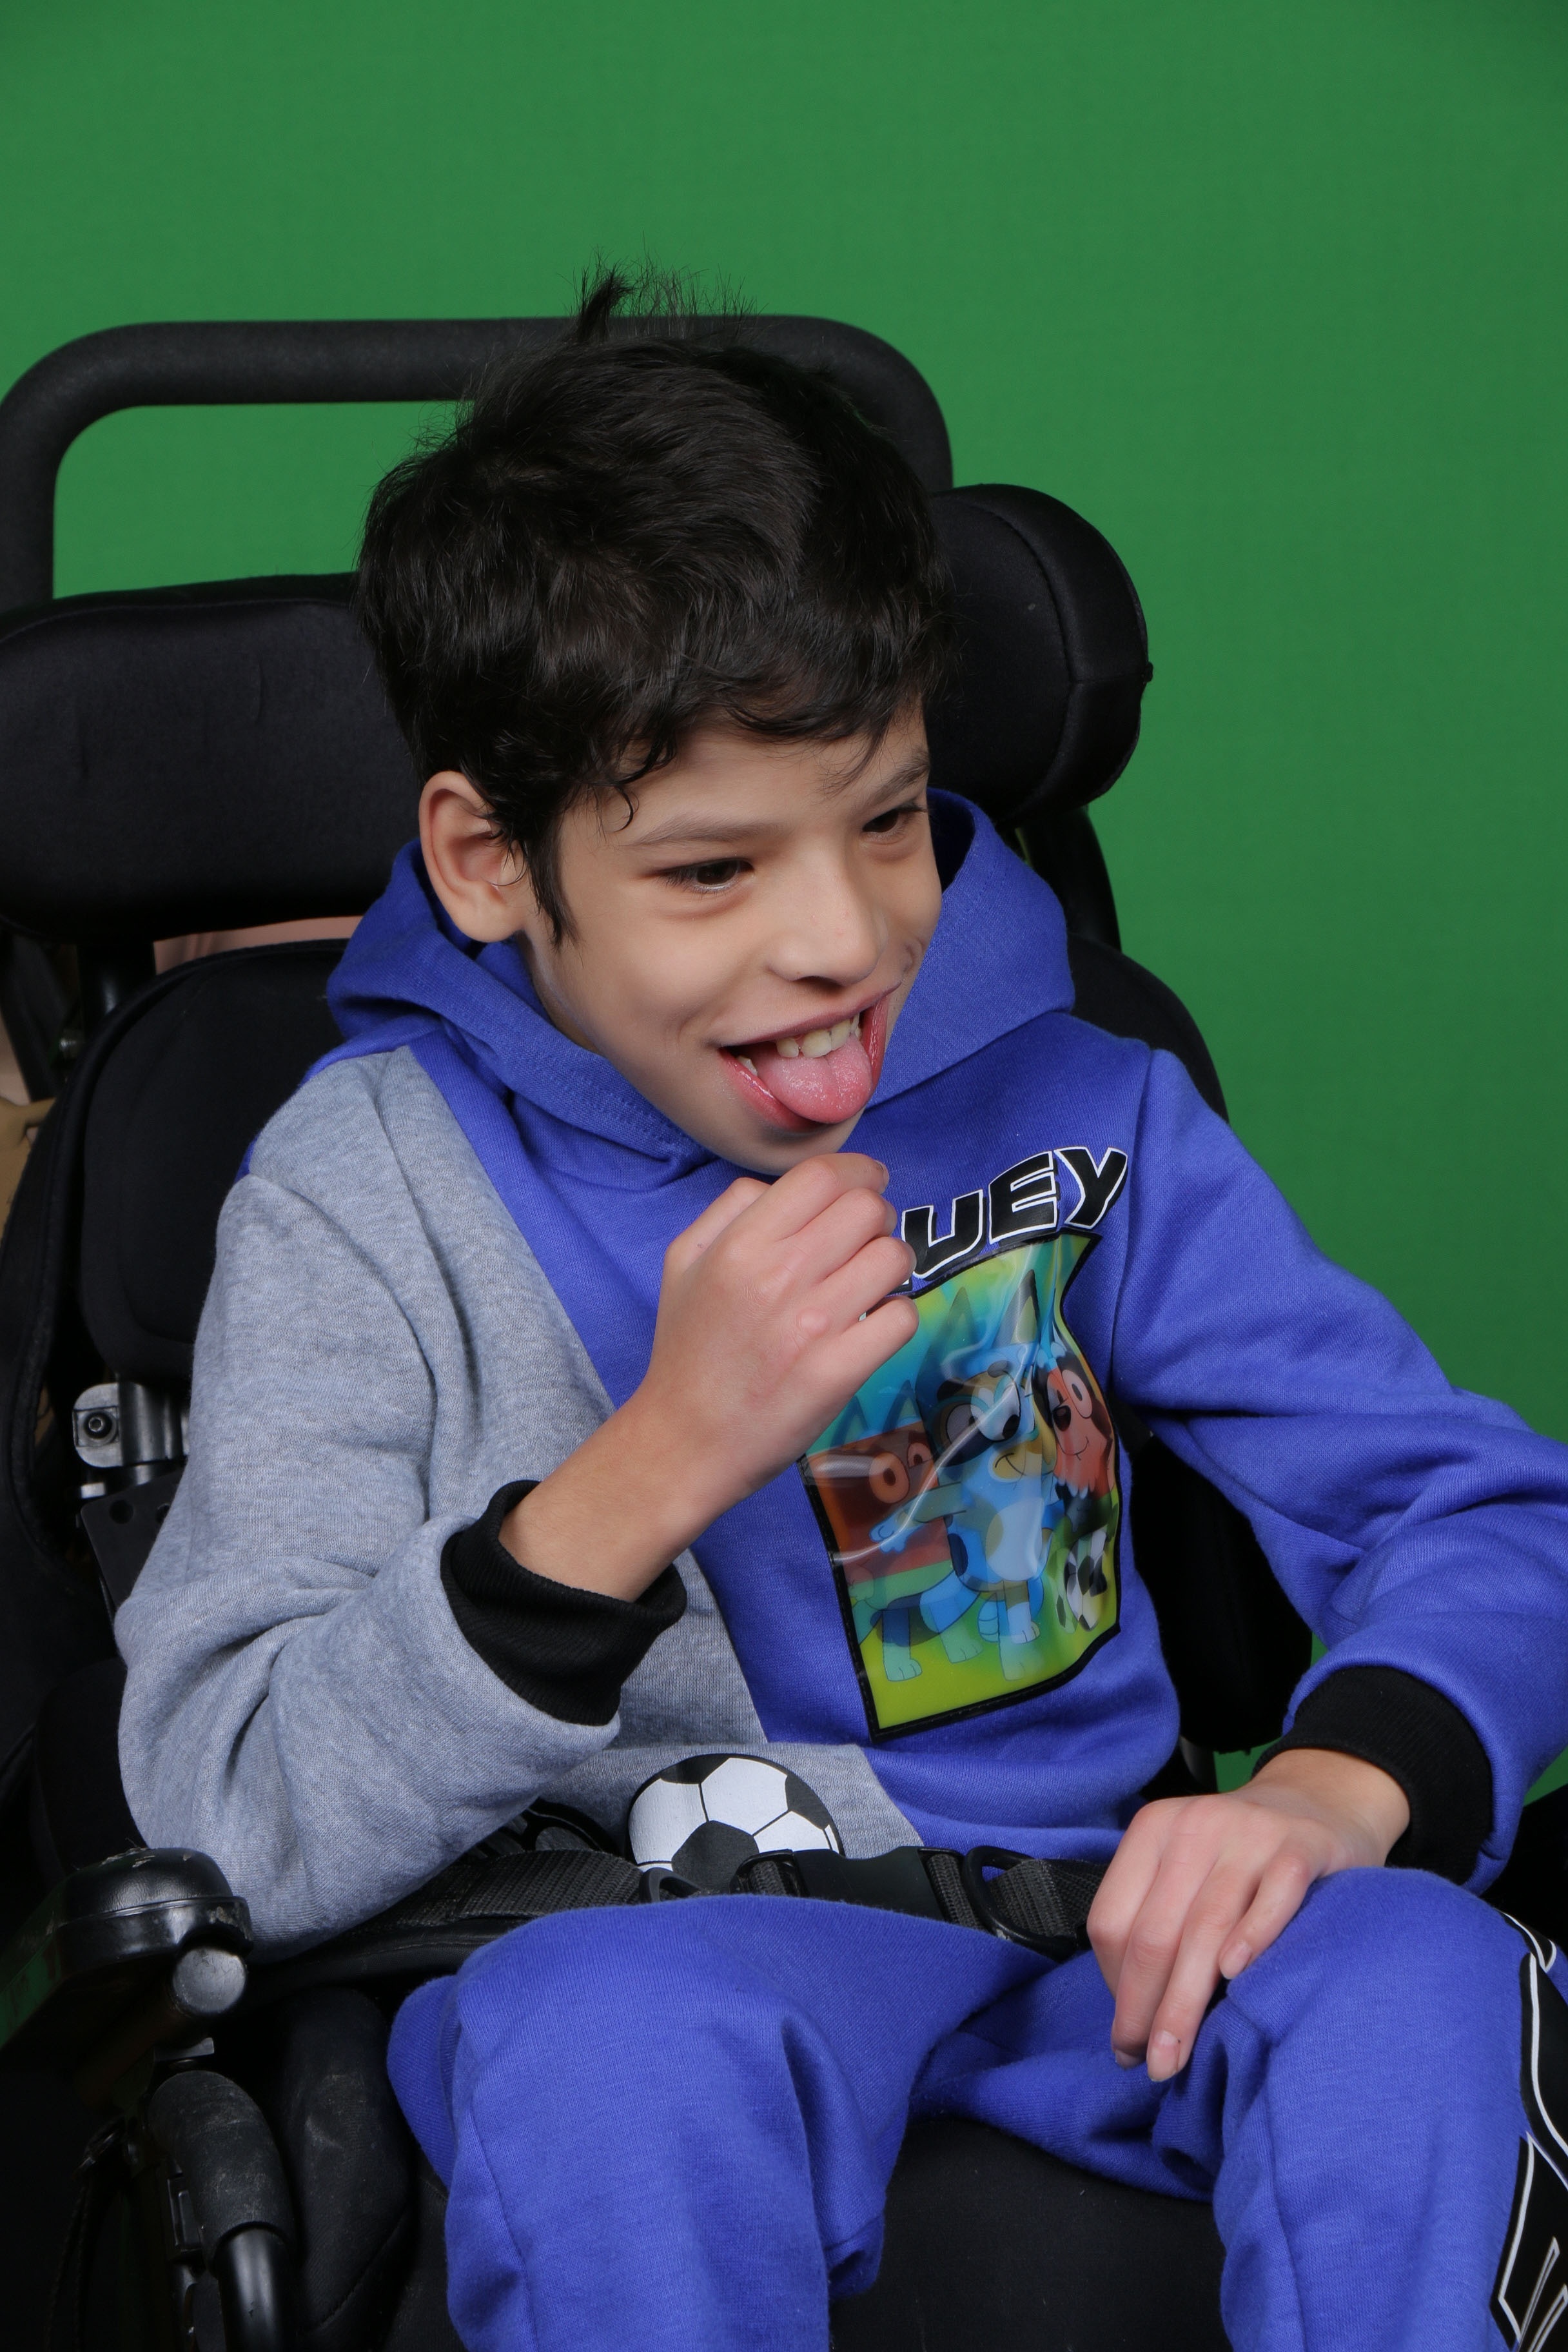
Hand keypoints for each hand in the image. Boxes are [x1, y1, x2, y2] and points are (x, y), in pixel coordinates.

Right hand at [502, 1154, 915, 1598]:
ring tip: (866, 1286)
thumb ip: (731, 1207)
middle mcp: (779, 1276)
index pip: (823, 1175)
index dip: (858, 1171)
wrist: (685, 1441)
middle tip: (862, 1243)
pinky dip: (894, 1317)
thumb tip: (785, 1185)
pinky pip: (901, 1317)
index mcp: (741, 1244)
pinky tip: (869, 1327)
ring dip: (889, 1267)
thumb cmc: (688, 1348)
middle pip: (867, 1210)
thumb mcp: (684, 1260)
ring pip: (893, 1258)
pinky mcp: (839, 1372)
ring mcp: (813, 1326)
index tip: (867, 1183)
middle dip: (876, 1218)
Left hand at [1086, 1749, 1409, 2080]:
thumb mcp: (1187, 1870)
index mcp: (1152, 1831)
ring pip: (1206, 1926)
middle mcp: (1194, 1826)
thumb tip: (1131, 2023)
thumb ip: (1158, 1923)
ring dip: (1186, 2001)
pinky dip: (1253, 1937)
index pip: (1112, 1920)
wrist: (1321, 1801)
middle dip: (1146, 2010)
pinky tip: (1237, 1977)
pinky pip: (1273, 1897)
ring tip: (1176, 2057)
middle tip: (1151, 2065)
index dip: (1113, 1987)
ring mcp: (1250, 1833)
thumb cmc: (1242, 1857)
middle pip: (1155, 1933)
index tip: (1127, 2037)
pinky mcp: (1302, 1846)